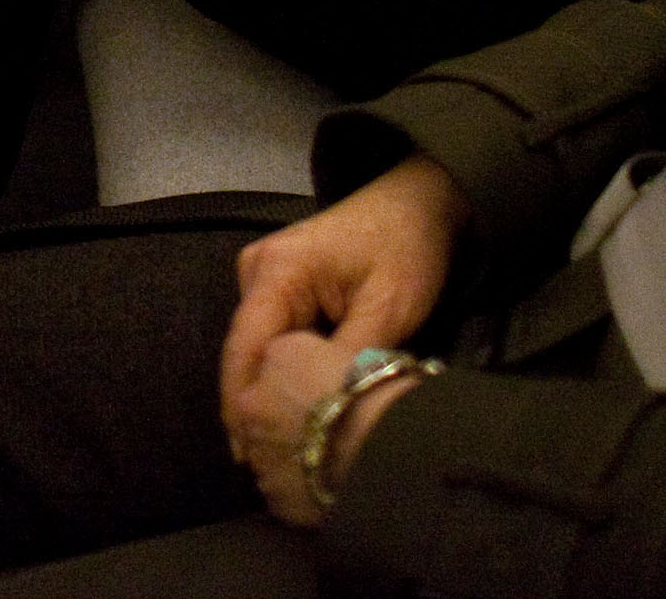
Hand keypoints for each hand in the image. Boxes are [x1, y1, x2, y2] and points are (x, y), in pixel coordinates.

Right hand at [216, 157, 467, 522]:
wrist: (421, 201)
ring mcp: (265, 276)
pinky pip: (274, 337)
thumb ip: (350, 362)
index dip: (244, 405)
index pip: (245, 349)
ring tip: (280, 447)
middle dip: (255, 406)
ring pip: (260, 349)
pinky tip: (295, 409)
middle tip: (269, 466)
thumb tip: (323, 417)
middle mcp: (257, 271)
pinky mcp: (281, 285)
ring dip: (271, 392)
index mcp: (277, 271)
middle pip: (246, 353)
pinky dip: (284, 371)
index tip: (251, 456)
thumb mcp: (390, 310)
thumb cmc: (408, 248)